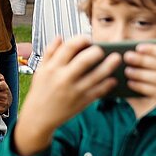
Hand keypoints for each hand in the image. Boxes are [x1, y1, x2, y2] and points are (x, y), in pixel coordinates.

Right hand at [12, 35, 117, 155]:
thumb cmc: (40, 92)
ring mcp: (74, 91)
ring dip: (109, 65)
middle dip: (96, 51)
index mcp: (52, 68)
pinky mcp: (82, 102)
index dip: (81, 40)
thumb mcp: (40, 71)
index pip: (69, 47)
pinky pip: (99, 91)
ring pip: (96, 76)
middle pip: (85, 60)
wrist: (39, 118)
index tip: (87, 39)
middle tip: (101, 49)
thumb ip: (49, 53)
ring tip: (116, 58)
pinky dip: (108, 84)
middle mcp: (63, 79)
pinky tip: (113, 78)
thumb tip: (61, 37)